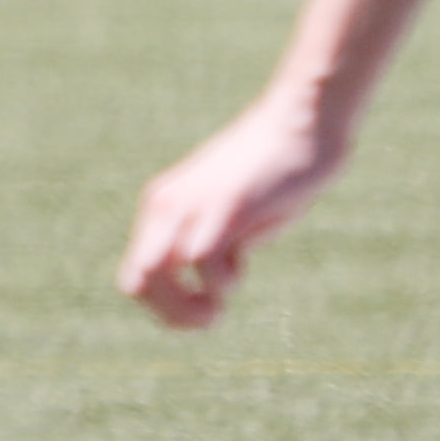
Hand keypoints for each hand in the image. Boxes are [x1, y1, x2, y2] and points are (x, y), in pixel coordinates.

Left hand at [117, 92, 352, 327]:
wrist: (302, 121)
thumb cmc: (277, 172)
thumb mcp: (234, 215)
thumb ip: (216, 246)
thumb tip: (209, 289)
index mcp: (163, 208)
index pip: (137, 277)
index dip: (165, 308)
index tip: (204, 313)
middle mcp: (167, 206)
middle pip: (138, 283)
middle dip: (173, 315)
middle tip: (212, 319)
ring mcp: (192, 204)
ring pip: (159, 273)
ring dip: (194, 305)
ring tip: (224, 301)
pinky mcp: (225, 204)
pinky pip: (199, 257)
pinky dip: (221, 279)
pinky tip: (242, 263)